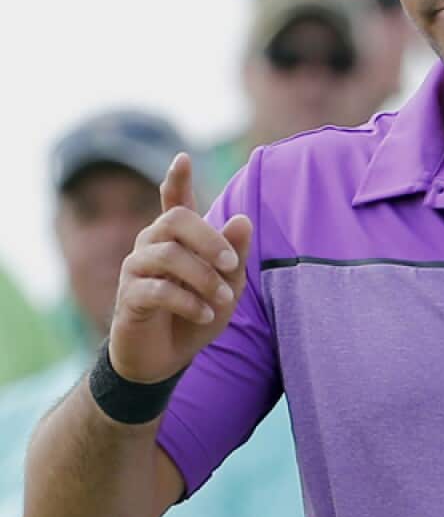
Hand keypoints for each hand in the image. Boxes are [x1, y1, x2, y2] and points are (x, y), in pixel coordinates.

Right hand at [108, 153, 253, 383]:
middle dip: (209, 240)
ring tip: (222, 301)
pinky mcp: (128, 297)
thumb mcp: (228, 286)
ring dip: (203, 277)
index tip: (184, 158)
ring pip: (167, 254)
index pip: (174, 201)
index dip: (177, 179)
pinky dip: (187, 301)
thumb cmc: (198, 314)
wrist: (167, 359)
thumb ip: (235, 255)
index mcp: (178, 239)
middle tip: (232, 267)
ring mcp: (136, 269)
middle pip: (175, 219)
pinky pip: (157, 289)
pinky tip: (205, 314)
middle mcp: (152, 245)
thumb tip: (242, 219)